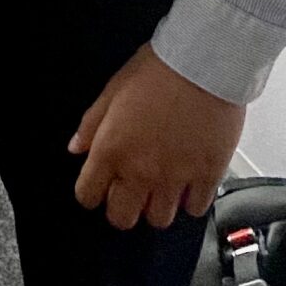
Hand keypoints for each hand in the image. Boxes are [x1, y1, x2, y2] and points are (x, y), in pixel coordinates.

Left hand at [69, 43, 245, 228]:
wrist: (203, 65)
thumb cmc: (159, 70)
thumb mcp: (112, 91)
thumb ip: (91, 125)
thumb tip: (77, 146)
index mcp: (112, 149)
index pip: (87, 195)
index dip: (90, 193)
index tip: (97, 187)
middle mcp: (141, 170)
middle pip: (122, 218)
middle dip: (120, 208)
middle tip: (127, 192)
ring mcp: (175, 178)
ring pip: (159, 220)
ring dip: (155, 207)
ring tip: (158, 188)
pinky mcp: (207, 177)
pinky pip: (195, 209)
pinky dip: (190, 201)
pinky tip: (187, 184)